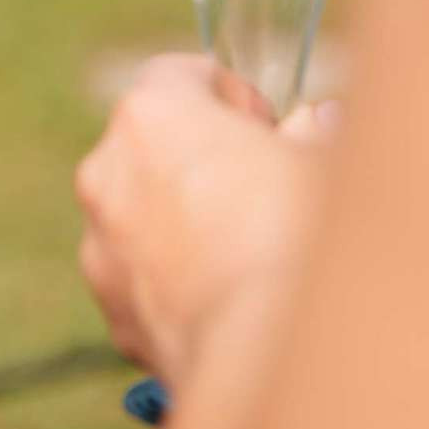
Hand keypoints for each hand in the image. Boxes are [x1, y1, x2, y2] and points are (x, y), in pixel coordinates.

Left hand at [75, 55, 327, 383]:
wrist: (268, 355)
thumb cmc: (302, 237)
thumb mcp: (328, 165)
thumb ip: (318, 134)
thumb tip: (320, 125)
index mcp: (151, 115)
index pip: (176, 73)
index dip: (229, 94)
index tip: (268, 129)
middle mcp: (106, 174)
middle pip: (152, 147)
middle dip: (202, 162)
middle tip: (264, 191)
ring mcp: (101, 248)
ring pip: (144, 218)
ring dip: (185, 225)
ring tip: (252, 257)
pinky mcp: (113, 314)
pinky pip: (146, 283)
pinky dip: (180, 285)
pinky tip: (236, 305)